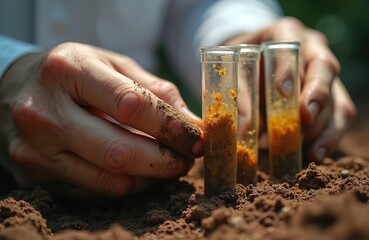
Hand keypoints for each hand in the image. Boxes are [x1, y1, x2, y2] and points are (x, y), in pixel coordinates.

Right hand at [0, 42, 202, 197]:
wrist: (15, 89)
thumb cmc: (73, 74)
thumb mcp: (112, 64)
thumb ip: (154, 90)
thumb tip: (193, 123)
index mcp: (69, 70)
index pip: (132, 105)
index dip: (173, 127)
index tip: (197, 138)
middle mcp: (45, 111)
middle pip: (120, 152)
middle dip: (166, 161)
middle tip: (187, 159)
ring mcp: (36, 148)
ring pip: (110, 180)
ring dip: (151, 178)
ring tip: (166, 164)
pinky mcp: (35, 174)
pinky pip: (95, 191)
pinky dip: (127, 185)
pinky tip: (137, 171)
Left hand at [224, 17, 355, 161]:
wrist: (252, 61)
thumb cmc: (242, 64)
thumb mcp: (234, 70)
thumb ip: (239, 95)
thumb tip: (243, 131)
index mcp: (284, 33)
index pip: (290, 44)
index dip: (288, 68)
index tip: (282, 91)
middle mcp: (311, 50)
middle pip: (324, 68)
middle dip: (316, 95)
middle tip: (304, 118)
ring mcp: (324, 75)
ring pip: (336, 97)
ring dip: (323, 126)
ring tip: (308, 148)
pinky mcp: (331, 97)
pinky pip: (339, 116)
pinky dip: (329, 137)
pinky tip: (315, 153)